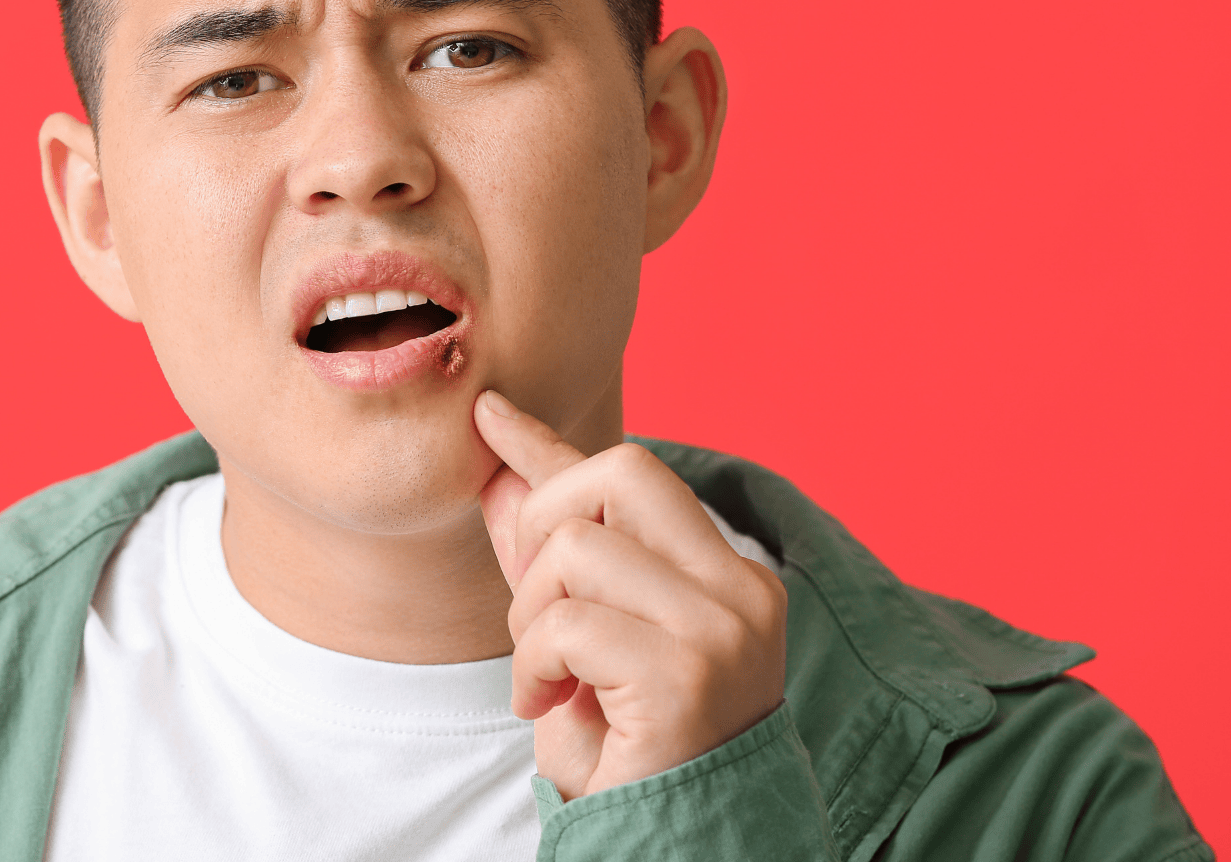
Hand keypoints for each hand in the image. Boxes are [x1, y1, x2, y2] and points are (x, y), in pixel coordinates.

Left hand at [474, 390, 786, 799]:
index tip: (488, 414)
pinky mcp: (688, 676)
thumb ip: (547, 559)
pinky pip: (567, 622)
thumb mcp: (579, 641)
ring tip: (546, 677)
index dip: (548, 445)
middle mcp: (741, 590)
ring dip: (530, 617)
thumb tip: (497, 472)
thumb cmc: (633, 752)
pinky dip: (534, 664)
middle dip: (542, 525)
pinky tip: (549, 707)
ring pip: (577, 548)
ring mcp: (724, 629)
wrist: (673, 849)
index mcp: (728, 575)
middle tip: (536, 619)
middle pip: (616, 474)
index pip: (630, 476)